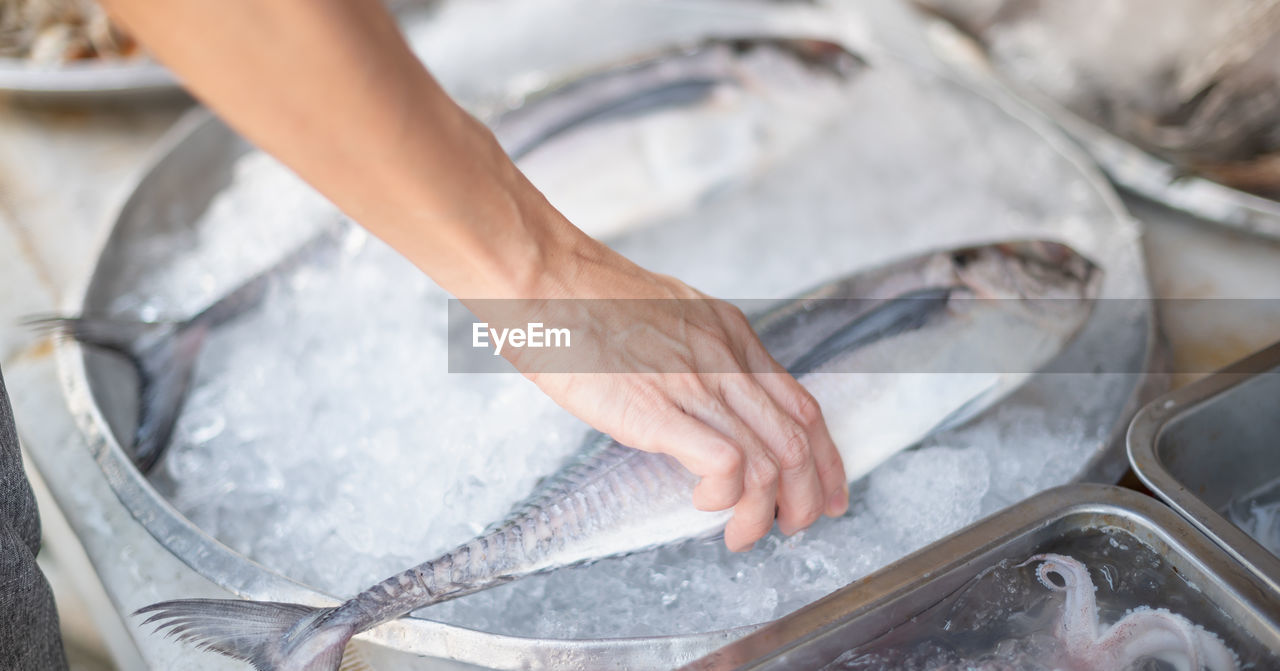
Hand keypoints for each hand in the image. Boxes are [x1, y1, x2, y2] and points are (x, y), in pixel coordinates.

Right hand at [472, 230, 849, 551]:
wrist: (542, 277)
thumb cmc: (581, 297)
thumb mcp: (666, 310)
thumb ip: (693, 349)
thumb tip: (698, 390)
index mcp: (729, 333)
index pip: (803, 405)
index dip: (826, 459)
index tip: (829, 492)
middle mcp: (725, 357)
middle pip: (798, 440)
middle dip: (807, 496)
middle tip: (793, 526)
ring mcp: (695, 382)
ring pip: (769, 460)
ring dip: (765, 511)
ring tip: (741, 533)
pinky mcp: (657, 409)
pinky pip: (723, 463)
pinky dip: (725, 496)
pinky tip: (704, 503)